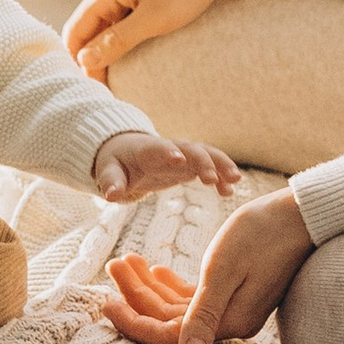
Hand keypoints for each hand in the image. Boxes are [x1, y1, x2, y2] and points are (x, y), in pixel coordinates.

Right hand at [64, 0, 242, 82]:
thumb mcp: (155, 19)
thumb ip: (117, 40)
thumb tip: (84, 60)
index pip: (75, 31)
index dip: (79, 61)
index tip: (97, 87)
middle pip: (87, 29)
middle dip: (92, 58)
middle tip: (110, 88)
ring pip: (104, 25)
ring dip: (108, 49)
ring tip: (122, 77)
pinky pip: (121, 19)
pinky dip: (122, 38)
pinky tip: (135, 55)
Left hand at [92, 131, 241, 202]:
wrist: (127, 152)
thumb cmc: (116, 162)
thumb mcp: (108, 171)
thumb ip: (111, 182)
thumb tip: (111, 195)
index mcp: (148, 150)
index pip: (160, 148)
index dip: (169, 153)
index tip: (179, 160)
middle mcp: (170, 149)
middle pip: (191, 150)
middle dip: (203, 162)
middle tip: (213, 179)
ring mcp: (184, 154)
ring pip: (207, 154)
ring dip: (221, 165)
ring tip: (235, 181)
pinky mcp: (191, 164)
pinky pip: (211, 166)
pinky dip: (221, 176)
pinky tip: (229, 191)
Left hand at [105, 190, 313, 343]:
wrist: (300, 214)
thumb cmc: (262, 235)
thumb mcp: (224, 270)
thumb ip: (202, 315)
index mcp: (228, 322)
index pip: (168, 335)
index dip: (133, 322)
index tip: (106, 302)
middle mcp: (229, 322)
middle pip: (169, 320)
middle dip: (136, 294)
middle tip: (114, 265)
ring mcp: (232, 308)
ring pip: (178, 306)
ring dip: (151, 286)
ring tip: (127, 260)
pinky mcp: (235, 292)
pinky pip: (193, 298)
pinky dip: (172, 285)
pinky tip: (155, 270)